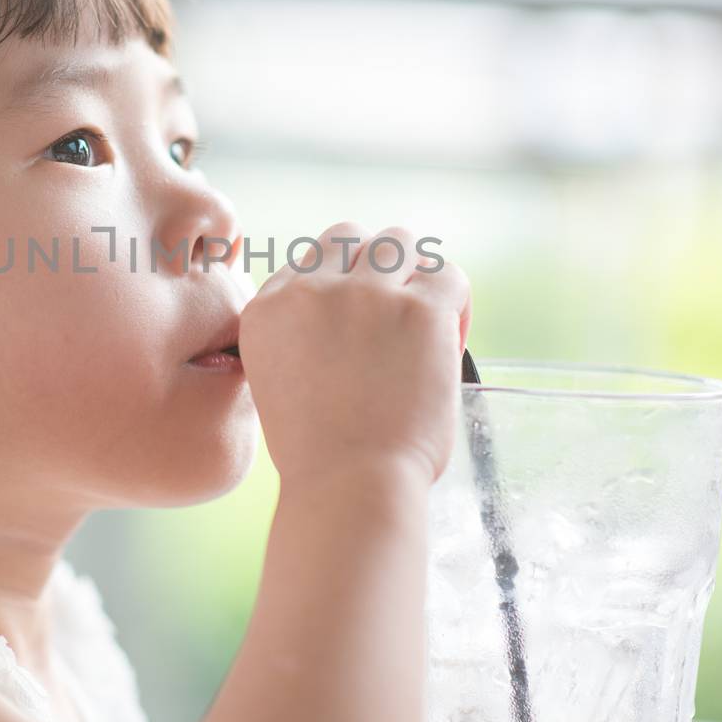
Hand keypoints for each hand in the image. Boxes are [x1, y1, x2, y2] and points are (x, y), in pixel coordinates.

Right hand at [237, 222, 470, 488]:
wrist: (348, 485)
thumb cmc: (317, 456)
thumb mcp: (275, 382)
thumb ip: (295, 339)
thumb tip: (337, 322)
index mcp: (267, 309)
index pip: (305, 265)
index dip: (336, 289)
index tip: (354, 325)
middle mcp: (311, 290)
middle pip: (346, 236)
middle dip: (369, 265)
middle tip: (390, 310)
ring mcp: (367, 295)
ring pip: (397, 241)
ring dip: (411, 272)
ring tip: (422, 317)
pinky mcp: (420, 310)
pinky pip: (448, 274)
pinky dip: (454, 300)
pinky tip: (450, 333)